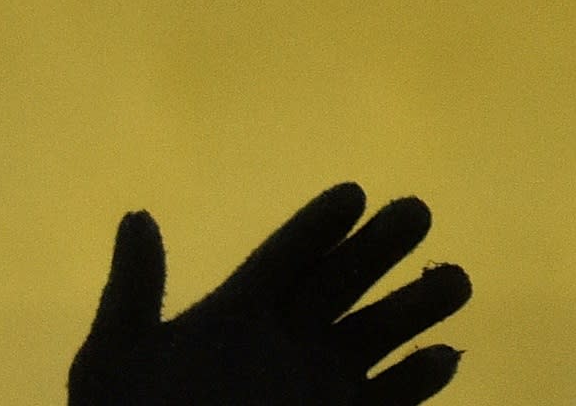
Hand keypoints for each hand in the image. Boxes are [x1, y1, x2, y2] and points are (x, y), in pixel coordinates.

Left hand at [70, 182, 471, 405]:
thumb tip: (138, 216)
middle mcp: (283, 344)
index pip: (285, 258)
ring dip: (413, 312)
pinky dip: (413, 384)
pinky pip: (383, 404)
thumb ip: (135, 288)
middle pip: (340, 284)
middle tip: (419, 210)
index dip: (318, 226)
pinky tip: (443, 358)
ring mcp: (313, 389)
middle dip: (379, 249)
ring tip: (458, 279)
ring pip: (374, 339)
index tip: (355, 192)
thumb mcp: (117, 353)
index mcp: (233, 315)